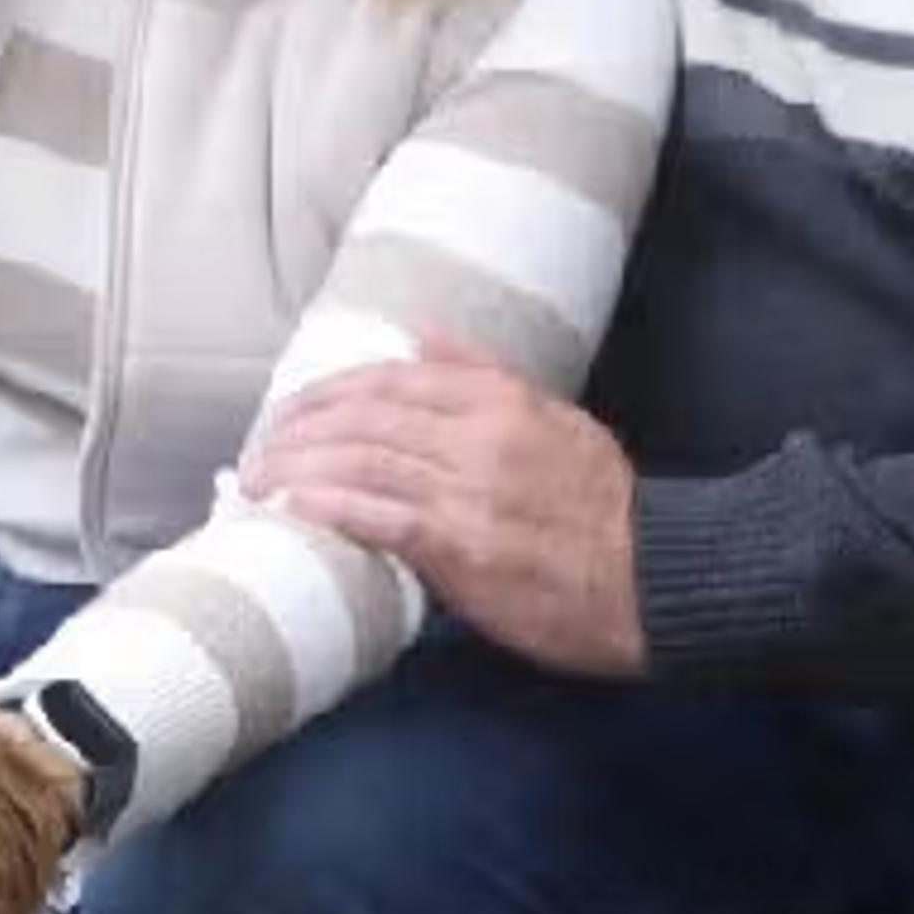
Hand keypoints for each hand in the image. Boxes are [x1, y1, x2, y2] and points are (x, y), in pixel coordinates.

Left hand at [248, 340, 644, 676]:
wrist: (659, 577)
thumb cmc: (606, 509)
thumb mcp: (557, 419)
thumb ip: (483, 376)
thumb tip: (420, 335)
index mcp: (500, 401)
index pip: (389, 381)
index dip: (326, 393)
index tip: (288, 414)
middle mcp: (479, 436)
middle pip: (363, 418)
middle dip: (297, 434)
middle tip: (256, 455)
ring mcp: (470, 492)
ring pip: (362, 463)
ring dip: (297, 472)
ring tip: (255, 485)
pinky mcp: (466, 549)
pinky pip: (383, 518)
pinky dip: (332, 509)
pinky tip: (293, 510)